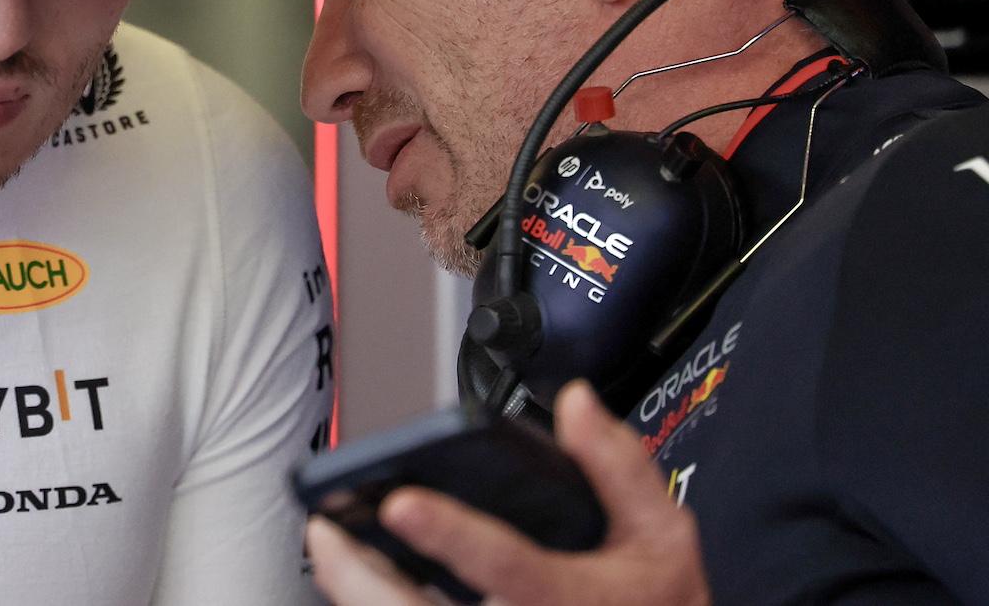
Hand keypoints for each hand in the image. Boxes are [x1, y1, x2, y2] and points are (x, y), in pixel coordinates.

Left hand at [306, 381, 710, 605]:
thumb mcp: (663, 539)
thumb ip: (619, 467)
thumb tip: (575, 402)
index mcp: (569, 599)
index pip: (504, 565)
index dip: (450, 535)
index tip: (402, 502)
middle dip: (362, 578)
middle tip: (325, 533)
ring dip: (358, 595)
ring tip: (328, 548)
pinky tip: (360, 583)